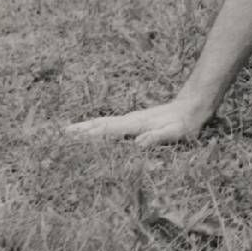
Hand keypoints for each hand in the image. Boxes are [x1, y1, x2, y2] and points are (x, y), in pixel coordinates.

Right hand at [64, 98, 209, 146]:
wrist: (193, 106)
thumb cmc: (185, 124)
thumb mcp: (175, 134)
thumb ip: (157, 138)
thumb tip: (138, 144)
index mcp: (135, 125)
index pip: (107, 132)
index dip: (89, 137)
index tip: (69, 140)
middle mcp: (130, 120)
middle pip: (99, 125)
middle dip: (79, 131)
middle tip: (57, 135)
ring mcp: (131, 119)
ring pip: (103, 123)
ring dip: (85, 127)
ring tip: (67, 131)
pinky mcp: (135, 121)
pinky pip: (110, 124)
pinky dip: (96, 126)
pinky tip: (92, 129)